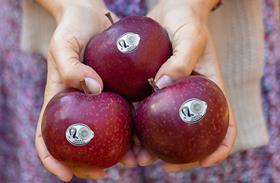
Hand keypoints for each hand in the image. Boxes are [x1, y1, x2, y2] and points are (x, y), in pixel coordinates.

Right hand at [35, 1, 135, 180]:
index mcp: (59, 99)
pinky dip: (133, 128)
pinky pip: (124, 114)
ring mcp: (98, 101)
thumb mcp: (64, 45)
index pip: (46, 135)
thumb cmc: (72, 29)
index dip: (52, 158)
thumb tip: (95, 89)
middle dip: (89, 162)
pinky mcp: (116, 92)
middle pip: (79, 142)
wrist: (91, 15)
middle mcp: (78, 105)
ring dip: (118, 151)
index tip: (66, 177)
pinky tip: (146, 135)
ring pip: (105, 134)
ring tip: (135, 160)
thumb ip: (72, 67)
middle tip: (105, 172)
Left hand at [135, 0, 236, 169]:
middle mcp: (191, 99)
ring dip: (151, 147)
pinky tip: (122, 131)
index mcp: (209, 91)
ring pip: (165, 129)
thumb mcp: (190, 36)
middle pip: (191, 136)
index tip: (204, 162)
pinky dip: (136, 125)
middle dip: (178, 157)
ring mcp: (171, 97)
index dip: (220, 147)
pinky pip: (145, 111)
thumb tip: (161, 85)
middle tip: (160, 165)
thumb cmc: (187, 21)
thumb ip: (182, 59)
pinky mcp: (152, 90)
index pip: (226, 124)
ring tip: (134, 156)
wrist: (171, 12)